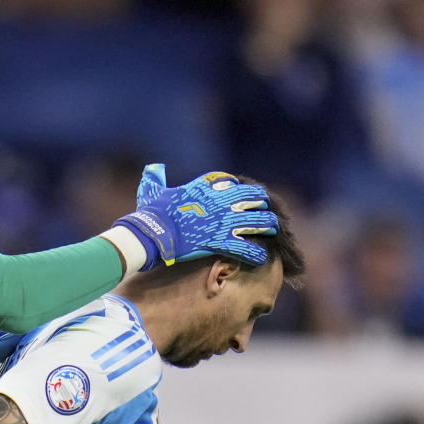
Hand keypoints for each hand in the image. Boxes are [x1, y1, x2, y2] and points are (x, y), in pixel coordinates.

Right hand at [113, 163, 277, 268]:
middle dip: (261, 203)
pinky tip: (260, 256)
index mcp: (204, 187)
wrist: (152, 233)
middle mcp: (218, 202)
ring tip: (272, 230)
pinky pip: (246, 248)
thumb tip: (154, 167)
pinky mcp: (220, 242)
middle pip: (252, 198)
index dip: (239, 187)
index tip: (242, 192)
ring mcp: (222, 222)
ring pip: (256, 222)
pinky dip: (256, 253)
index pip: (231, 182)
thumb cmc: (150, 213)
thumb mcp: (151, 190)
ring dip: (267, 226)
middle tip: (266, 210)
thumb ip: (155, 177)